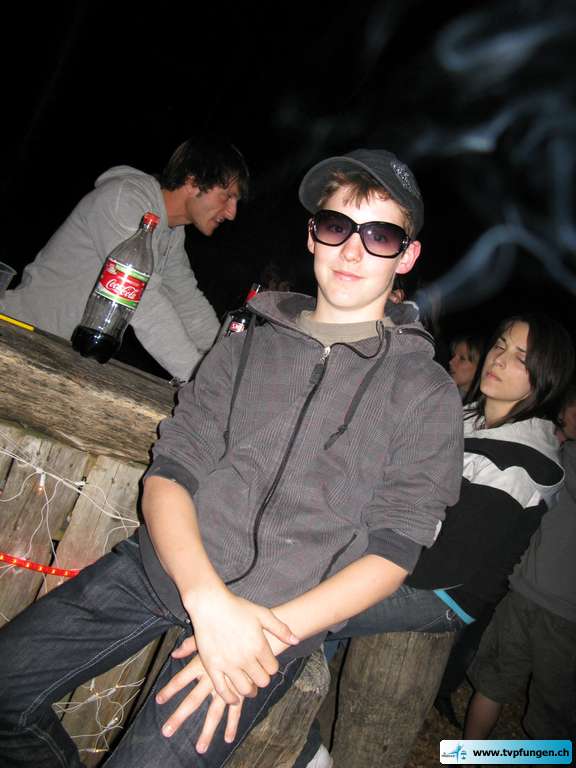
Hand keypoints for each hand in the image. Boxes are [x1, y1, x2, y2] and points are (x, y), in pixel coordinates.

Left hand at [156, 646, 251, 751]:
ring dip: (206, 731)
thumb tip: (174, 653)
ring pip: (214, 713)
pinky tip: (227, 739)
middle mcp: (212, 680)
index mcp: (203, 664)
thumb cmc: (232, 633)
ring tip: (199, 748)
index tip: (159, 700)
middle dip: (179, 716)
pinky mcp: (242, 693)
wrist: (259, 637)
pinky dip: (232, 725)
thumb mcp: (210, 636)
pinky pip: (236, 712)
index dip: (170, 689)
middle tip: (166, 731)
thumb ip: (191, 645)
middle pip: (192, 701)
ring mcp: (227, 689)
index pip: (182, 679)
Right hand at [184, 587, 298, 703]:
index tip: (266, 664)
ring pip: (245, 689)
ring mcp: (228, 664)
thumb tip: (296, 641)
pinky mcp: (213, 667)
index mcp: (259, 645)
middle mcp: (245, 658)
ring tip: (249, 688)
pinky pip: (223, 690)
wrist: (210, 605)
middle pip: (261, 681)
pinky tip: (234, 699)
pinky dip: (230, 698)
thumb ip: (280, 629)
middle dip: (262, 679)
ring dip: (249, 691)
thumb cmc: (237, 607)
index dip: (271, 667)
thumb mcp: (263, 614)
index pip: (272, 668)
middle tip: (258, 675)